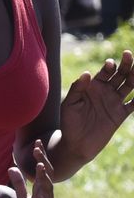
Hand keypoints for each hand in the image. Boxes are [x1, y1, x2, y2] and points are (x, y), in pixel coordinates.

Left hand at [8, 140, 57, 197]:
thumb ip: (19, 184)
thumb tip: (12, 167)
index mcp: (41, 190)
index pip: (42, 170)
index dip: (40, 157)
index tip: (37, 143)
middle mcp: (46, 195)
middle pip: (47, 175)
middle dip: (43, 161)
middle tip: (38, 148)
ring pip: (48, 189)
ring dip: (45, 177)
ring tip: (41, 166)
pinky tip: (40, 197)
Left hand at [58, 49, 133, 164]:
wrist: (77, 143)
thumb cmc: (69, 121)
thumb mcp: (70, 104)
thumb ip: (77, 89)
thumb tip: (86, 73)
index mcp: (92, 86)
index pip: (104, 72)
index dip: (109, 66)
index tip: (110, 64)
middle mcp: (105, 91)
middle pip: (119, 75)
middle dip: (125, 65)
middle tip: (129, 54)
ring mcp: (114, 102)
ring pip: (129, 86)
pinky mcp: (121, 114)